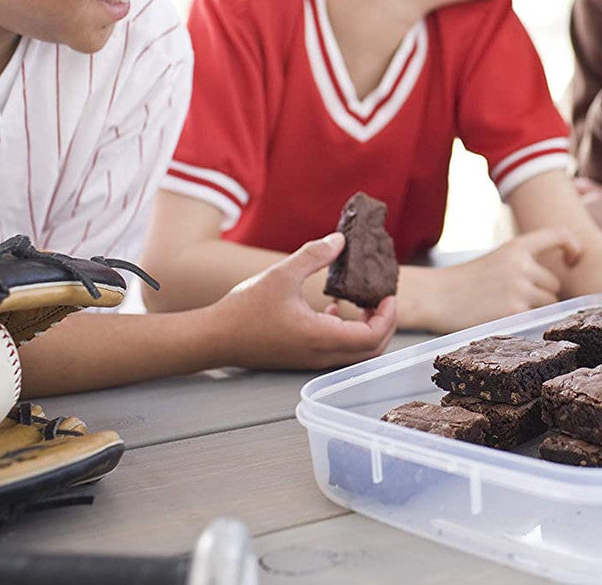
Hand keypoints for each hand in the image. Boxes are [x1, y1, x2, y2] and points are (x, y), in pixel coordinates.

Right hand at [210, 233, 396, 368]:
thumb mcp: (281, 274)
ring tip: (361, 301)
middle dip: (383, 323)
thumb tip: (339, 241)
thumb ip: (314, 255)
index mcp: (322, 337)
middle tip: (381, 298)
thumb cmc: (243, 311)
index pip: (374, 336)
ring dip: (366, 328)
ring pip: (355, 352)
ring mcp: (311, 360)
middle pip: (371, 349)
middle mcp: (321, 354)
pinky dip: (346, 332)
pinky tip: (332, 310)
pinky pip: (337, 350)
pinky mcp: (302, 357)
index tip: (388, 293)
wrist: (213, 339)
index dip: (388, 315)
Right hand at [403, 228, 582, 332]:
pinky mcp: (516, 311)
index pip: (557, 236)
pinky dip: (525, 322)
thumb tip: (552, 284)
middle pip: (554, 283)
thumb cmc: (461, 283)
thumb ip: (521, 266)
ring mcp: (520, 288)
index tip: (573, 258)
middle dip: (541, 293)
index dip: (572, 245)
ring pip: (549, 303)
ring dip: (535, 309)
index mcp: (516, 247)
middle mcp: (521, 265)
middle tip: (511, 300)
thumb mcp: (494, 261)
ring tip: (504, 310)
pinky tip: (502, 320)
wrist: (434, 296)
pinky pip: (537, 319)